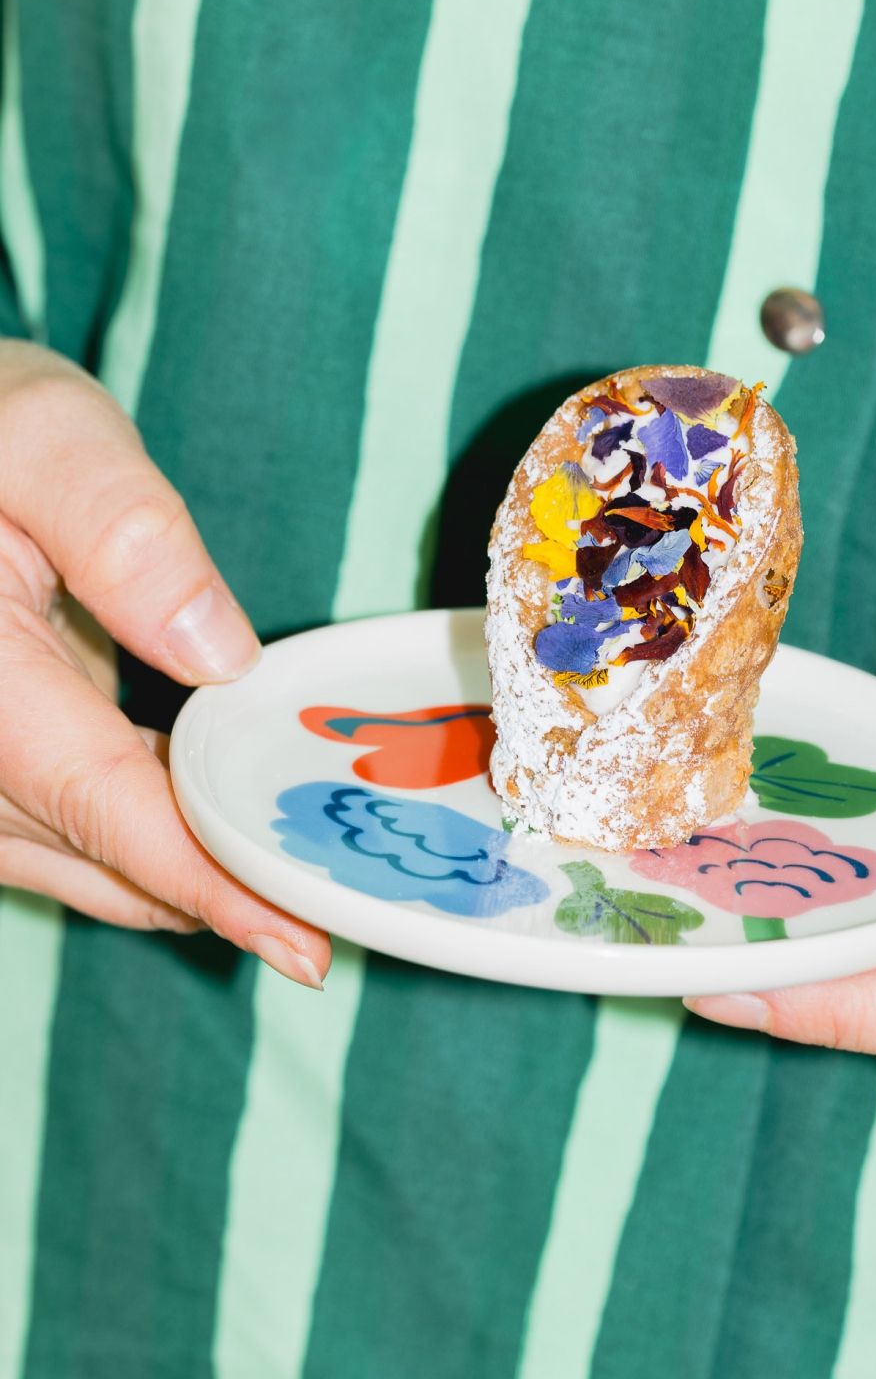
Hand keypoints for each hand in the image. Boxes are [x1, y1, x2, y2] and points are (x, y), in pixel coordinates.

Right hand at [0, 341, 329, 987]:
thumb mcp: (46, 438)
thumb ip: (123, 532)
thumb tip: (220, 657)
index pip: (100, 806)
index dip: (206, 880)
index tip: (300, 941)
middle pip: (92, 856)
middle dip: (212, 898)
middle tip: (324, 931)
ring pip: (71, 861)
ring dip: (177, 883)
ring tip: (289, 907)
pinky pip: (60, 829)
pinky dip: (140, 845)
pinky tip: (217, 842)